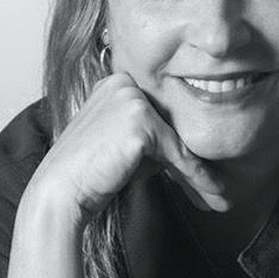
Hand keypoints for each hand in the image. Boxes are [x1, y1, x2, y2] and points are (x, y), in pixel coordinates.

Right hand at [27, 73, 227, 218]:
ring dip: (201, 172)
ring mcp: (131, 99)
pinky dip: (196, 176)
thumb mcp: (129, 147)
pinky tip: (211, 194)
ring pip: (177, 140)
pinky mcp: (139, 121)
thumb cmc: (91, 174)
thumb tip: (197, 152)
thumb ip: (157, 139)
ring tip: (217, 195)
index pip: (161, 114)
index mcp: (117, 82)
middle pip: (172, 125)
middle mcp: (124, 82)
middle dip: (194, 159)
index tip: (205, 174)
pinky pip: (177, 153)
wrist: (61, 191)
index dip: (182, 145)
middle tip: (215, 188)